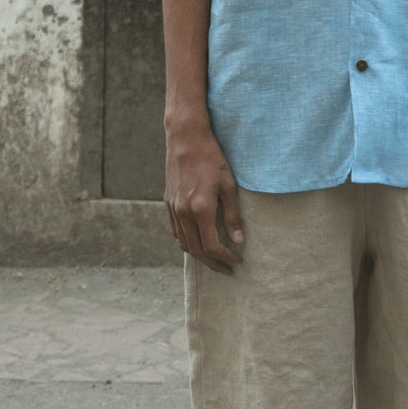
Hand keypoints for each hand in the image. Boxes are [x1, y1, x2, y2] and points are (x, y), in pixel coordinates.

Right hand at [166, 118, 243, 271]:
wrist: (185, 138)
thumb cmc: (211, 158)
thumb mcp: (228, 185)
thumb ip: (232, 215)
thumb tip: (238, 240)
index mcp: (200, 209)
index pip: (212, 246)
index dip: (226, 257)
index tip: (238, 260)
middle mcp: (183, 212)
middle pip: (196, 250)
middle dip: (213, 263)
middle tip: (227, 269)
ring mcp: (173, 209)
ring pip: (184, 243)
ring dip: (199, 255)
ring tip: (214, 259)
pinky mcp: (168, 203)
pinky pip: (176, 231)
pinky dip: (187, 242)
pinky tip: (198, 241)